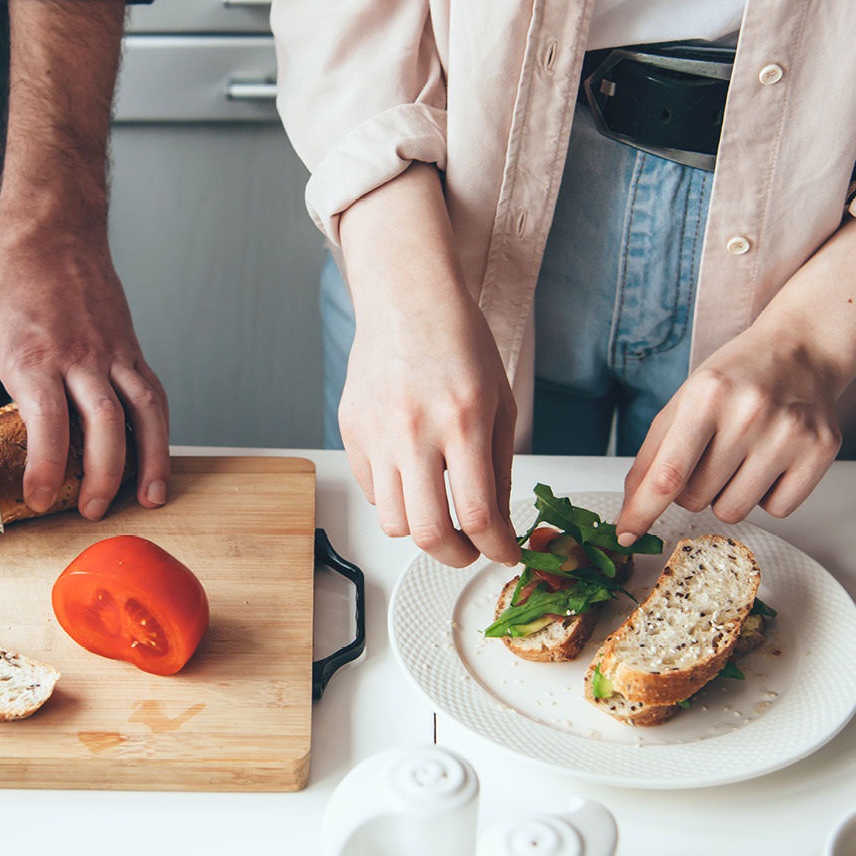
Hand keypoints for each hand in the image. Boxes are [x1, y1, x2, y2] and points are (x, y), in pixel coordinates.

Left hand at [0, 234, 169, 520]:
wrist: (52, 235)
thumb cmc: (8, 285)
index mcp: (34, 357)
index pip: (48, 421)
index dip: (46, 466)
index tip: (39, 497)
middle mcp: (80, 357)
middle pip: (105, 424)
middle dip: (101, 475)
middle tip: (90, 510)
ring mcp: (112, 353)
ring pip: (143, 412)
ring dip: (149, 460)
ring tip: (147, 498)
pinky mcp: (131, 350)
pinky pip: (153, 395)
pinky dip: (160, 432)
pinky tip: (156, 461)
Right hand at [334, 164, 520, 568]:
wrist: (407, 299)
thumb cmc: (459, 342)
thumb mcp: (499, 402)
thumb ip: (499, 467)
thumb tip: (496, 523)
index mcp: (463, 422)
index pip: (477, 515)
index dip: (496, 548)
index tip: (504, 553)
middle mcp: (415, 432)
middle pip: (428, 533)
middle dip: (456, 556)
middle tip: (470, 551)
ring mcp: (376, 434)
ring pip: (393, 522)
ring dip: (421, 531)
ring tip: (439, 516)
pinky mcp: (351, 431)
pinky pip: (372, 491)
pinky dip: (395, 499)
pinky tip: (413, 478)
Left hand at [614, 217, 855, 541]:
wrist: (802, 350)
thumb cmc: (737, 378)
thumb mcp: (684, 400)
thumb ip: (652, 454)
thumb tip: (632, 507)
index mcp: (707, 395)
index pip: (668, 473)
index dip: (642, 511)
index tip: (626, 535)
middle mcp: (750, 413)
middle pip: (696, 499)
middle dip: (692, 488)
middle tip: (711, 454)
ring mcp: (790, 433)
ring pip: (733, 511)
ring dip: (728, 494)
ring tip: (742, 455)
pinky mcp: (820, 450)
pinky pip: (778, 510)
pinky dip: (768, 495)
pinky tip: (772, 460)